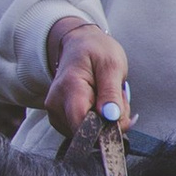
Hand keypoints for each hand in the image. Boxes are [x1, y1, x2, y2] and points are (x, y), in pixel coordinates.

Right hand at [46, 16, 131, 137]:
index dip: (104, 128)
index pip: (82, 124)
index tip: (121, 115)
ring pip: (85, 132)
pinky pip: (81, 129)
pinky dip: (96, 121)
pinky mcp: (58, 118)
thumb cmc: (96, 51)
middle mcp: (55, 103)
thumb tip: (111, 117)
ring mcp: (54, 112)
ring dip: (103, 121)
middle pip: (86, 130)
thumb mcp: (112, 65)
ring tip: (108, 97)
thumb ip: (111, 93)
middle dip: (108, 122)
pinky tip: (100, 104)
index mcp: (69, 88)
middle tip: (118, 98)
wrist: (78, 44)